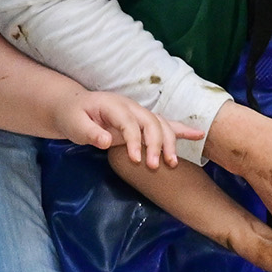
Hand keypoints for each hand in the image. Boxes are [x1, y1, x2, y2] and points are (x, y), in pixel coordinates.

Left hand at [58, 90, 183, 168]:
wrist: (74, 107)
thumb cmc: (73, 117)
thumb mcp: (74, 125)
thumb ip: (89, 133)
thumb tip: (106, 142)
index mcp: (114, 106)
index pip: (129, 123)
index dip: (134, 140)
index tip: (135, 159)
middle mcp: (131, 107)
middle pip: (151, 123)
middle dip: (156, 144)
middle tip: (156, 166)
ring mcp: (139, 113)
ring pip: (161, 125)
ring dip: (170, 143)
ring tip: (173, 163)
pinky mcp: (143, 121)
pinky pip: (165, 124)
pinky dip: (182, 130)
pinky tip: (199, 135)